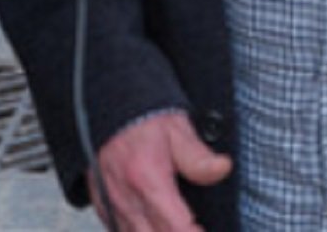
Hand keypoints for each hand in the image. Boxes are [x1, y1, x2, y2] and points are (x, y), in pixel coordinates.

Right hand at [88, 111, 232, 230]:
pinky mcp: (104, 207)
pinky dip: (140, 231)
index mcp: (148, 180)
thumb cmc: (143, 118)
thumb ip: (198, 156)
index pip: (176, 227)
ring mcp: (113, 205)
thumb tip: (222, 168)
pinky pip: (121, 231)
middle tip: (195, 226)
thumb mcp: (177, 129)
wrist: (108, 107)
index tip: (205, 228)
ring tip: (176, 223)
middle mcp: (127, 198)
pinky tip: (154, 224)